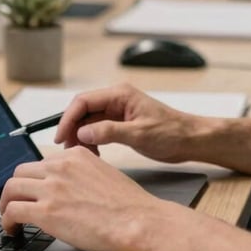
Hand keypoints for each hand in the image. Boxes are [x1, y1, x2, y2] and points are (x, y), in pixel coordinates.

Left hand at [0, 146, 165, 250]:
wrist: (137, 220)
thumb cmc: (128, 205)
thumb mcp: (104, 173)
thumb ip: (82, 174)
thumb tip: (70, 189)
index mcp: (76, 155)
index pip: (43, 162)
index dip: (35, 179)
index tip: (33, 191)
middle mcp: (61, 166)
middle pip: (21, 172)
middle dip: (16, 189)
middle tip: (16, 203)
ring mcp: (51, 188)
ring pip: (11, 188)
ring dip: (6, 204)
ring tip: (10, 218)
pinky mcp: (46, 212)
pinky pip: (12, 211)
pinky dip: (6, 221)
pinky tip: (12, 230)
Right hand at [53, 83, 200, 162]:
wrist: (190, 139)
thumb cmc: (171, 132)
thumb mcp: (139, 134)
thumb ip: (109, 131)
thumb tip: (82, 132)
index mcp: (120, 94)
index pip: (83, 101)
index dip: (68, 118)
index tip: (60, 137)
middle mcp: (117, 99)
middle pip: (83, 110)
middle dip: (72, 129)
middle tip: (67, 150)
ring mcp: (118, 111)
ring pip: (89, 121)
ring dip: (81, 137)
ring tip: (81, 155)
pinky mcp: (121, 123)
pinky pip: (98, 129)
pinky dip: (92, 141)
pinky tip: (94, 155)